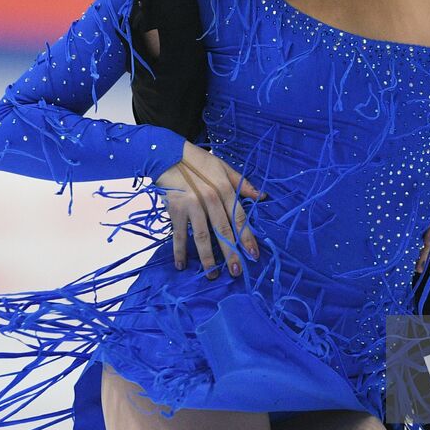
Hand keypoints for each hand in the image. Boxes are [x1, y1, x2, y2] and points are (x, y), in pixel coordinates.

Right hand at [155, 141, 263, 278]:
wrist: (167, 154)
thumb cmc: (197, 161)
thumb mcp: (223, 167)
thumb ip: (242, 183)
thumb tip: (262, 196)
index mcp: (224, 189)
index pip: (238, 218)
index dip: (246, 237)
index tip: (253, 255)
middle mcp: (209, 199)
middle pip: (223, 231)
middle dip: (230, 253)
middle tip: (236, 272)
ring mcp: (191, 206)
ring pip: (201, 237)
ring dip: (207, 258)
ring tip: (212, 276)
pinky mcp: (174, 210)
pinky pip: (178, 235)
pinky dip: (179, 251)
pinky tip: (182, 265)